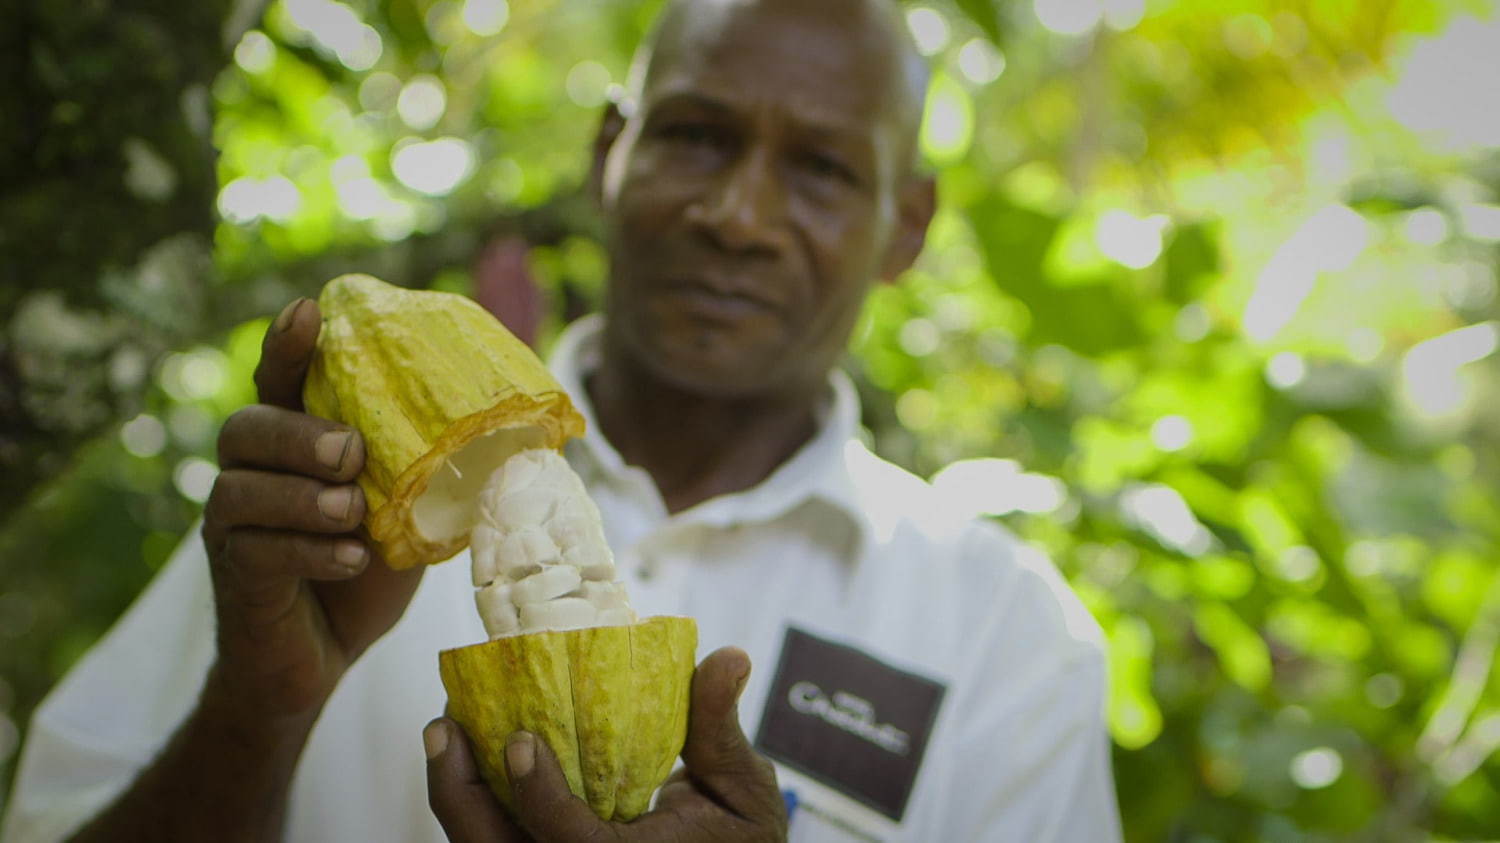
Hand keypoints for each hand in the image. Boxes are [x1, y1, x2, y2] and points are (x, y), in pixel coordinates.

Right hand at [201, 298, 424, 721]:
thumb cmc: (362, 568)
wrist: (319, 657)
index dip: (290, 344)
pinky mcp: (234, 575)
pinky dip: (308, 550)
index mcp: (291, 443)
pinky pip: (255, 550)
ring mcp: (231, 526)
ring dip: (304, 495)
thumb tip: (520, 434)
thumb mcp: (405, 510)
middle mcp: (249, 474)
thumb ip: (428, 469)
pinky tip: (350, 559)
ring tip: (354, 511)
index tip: (310, 309)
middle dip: (300, 433)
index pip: (280, 380)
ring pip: (241, 488)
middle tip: (352, 452)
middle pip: (246, 427)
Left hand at [425, 647, 788, 841]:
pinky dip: (475, 800)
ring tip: (446, 732)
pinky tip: (468, 751)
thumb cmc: (739, 838)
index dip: (538, 800)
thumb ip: (719, 729)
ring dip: (456, 795)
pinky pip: (498, 839)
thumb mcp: (745, 789)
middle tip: (446, 728)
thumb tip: (728, 658)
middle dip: (459, 797)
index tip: (520, 741)